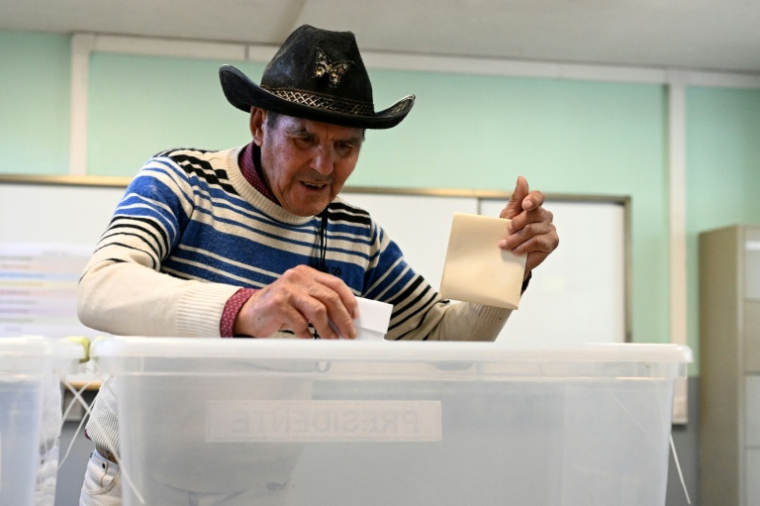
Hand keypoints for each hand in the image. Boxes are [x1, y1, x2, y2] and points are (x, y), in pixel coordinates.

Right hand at [233, 265, 358, 338]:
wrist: (247, 313)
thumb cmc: (279, 308)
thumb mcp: (300, 297)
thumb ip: (318, 300)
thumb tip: (346, 317)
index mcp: (306, 273)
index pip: (335, 283)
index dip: (349, 300)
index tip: (355, 315)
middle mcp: (297, 277)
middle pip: (330, 298)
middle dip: (343, 318)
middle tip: (349, 333)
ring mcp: (287, 289)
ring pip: (318, 310)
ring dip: (328, 329)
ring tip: (332, 339)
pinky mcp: (278, 304)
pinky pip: (300, 323)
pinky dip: (307, 334)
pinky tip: (308, 338)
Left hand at [498, 176, 558, 278]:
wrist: (509, 257)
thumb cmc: (508, 233)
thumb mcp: (509, 214)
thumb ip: (517, 197)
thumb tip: (521, 178)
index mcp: (535, 206)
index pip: (537, 197)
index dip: (532, 199)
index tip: (525, 205)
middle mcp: (545, 215)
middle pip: (532, 214)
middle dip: (515, 224)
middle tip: (506, 231)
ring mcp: (550, 228)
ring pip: (531, 229)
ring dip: (515, 238)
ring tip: (505, 245)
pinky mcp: (552, 242)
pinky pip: (537, 241)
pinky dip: (523, 247)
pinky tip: (516, 251)